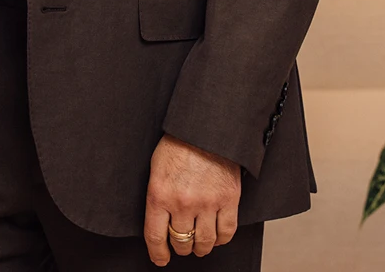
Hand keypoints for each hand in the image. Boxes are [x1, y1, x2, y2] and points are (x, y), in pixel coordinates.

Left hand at [143, 133, 240, 264]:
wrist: (206, 127)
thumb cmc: (179, 143)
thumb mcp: (156, 167)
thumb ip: (157, 196)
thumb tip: (158, 221)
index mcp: (160, 194)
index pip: (155, 237)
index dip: (158, 253)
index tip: (161, 258)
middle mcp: (183, 203)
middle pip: (181, 243)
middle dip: (180, 246)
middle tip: (182, 242)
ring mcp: (207, 203)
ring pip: (204, 243)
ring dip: (200, 246)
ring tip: (199, 241)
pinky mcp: (229, 200)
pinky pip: (226, 233)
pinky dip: (221, 239)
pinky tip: (216, 234)